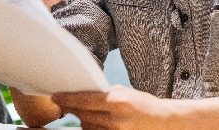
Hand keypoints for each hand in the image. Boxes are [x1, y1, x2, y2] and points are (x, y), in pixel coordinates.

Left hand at [52, 85, 175, 129]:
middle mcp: (114, 118)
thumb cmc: (142, 104)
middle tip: (65, 104)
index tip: (55, 97)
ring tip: (93, 115)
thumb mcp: (123, 92)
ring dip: (84, 121)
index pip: (83, 100)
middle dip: (72, 109)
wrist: (163, 122)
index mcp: (116, 101)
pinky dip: (92, 129)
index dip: (66, 99)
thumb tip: (80, 94)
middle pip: (82, 115)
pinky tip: (97, 123)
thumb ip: (102, 94)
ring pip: (87, 127)